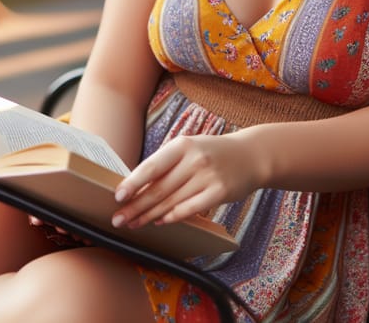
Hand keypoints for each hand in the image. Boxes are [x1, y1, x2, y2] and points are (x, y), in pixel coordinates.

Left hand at [112, 132, 260, 228]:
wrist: (250, 155)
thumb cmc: (212, 153)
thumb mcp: (190, 148)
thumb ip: (167, 163)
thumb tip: (136, 184)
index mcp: (182, 144)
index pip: (152, 166)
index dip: (133, 183)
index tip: (117, 197)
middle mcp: (194, 159)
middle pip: (159, 188)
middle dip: (136, 206)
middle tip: (118, 219)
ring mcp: (208, 176)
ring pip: (171, 202)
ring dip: (150, 215)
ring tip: (134, 223)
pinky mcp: (219, 192)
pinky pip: (190, 209)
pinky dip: (173, 217)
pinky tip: (160, 222)